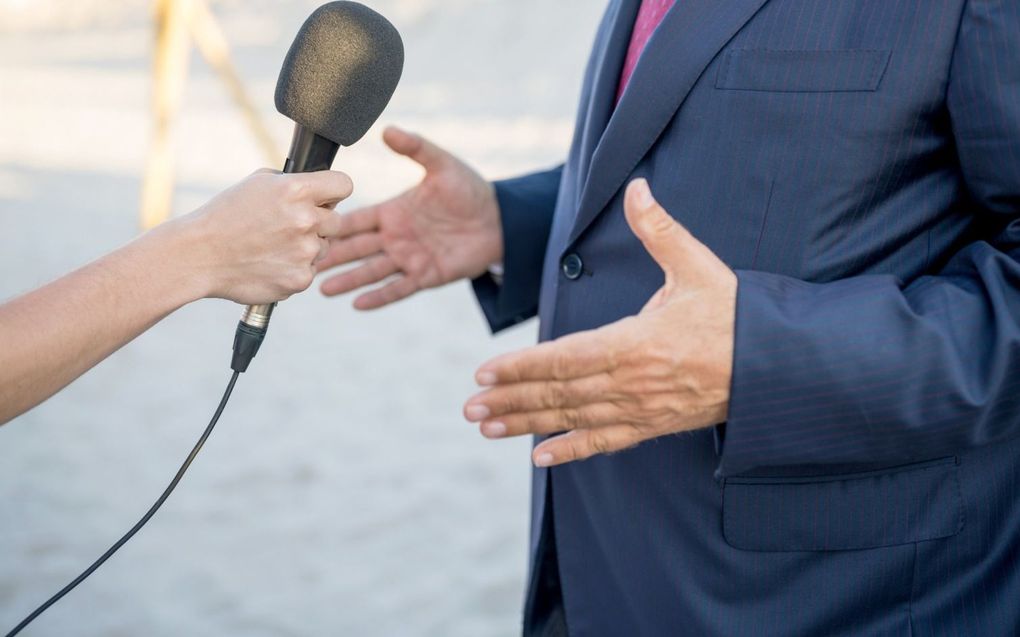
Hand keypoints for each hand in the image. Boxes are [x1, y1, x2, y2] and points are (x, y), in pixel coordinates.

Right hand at [176, 168, 352, 304]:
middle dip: (319, 222)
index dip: (334, 191)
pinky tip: (270, 263)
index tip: (326, 196)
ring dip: (307, 247)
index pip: (344, 184)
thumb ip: (294, 182)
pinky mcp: (300, 279)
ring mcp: (305, 252)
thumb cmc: (226, 215)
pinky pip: (310, 270)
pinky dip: (294, 269)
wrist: (199, 255)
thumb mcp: (259, 183)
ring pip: (324, 247)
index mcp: (296, 190)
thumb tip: (320, 186)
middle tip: (289, 226)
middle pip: (337, 220)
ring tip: (273, 246)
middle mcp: (306, 220)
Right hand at [317, 126, 501, 308]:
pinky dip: (379, 297)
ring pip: (371, 271)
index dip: (334, 224)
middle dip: (331, 256)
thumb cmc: (471, 190)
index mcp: (394, 211)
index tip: (308, 227)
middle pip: (356, 248)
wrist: (501, 220)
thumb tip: (387, 130)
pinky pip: (398, 289)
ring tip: (321, 288)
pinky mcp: (426, 276)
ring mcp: (409, 258)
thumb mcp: (442, 164)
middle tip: (302, 261)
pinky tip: (358, 304)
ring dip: (348, 280)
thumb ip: (415, 148)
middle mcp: (396, 236)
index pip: (357, 220)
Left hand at [463, 179, 737, 466]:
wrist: (778, 365)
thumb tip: (637, 188)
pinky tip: (540, 457)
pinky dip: (571, 450)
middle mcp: (632, 382)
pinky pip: (606, 442)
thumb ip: (660, 230)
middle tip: (469, 407)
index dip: (522, 367)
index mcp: (636, 342)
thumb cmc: (736, 314)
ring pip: (574, 419)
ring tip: (487, 427)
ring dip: (527, 424)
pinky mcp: (654, 425)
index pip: (564, 358)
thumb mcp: (698, 266)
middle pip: (559, 394)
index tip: (484, 372)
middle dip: (511, 399)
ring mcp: (642, 409)